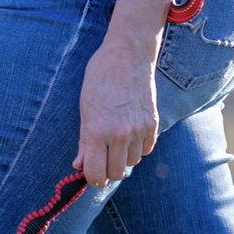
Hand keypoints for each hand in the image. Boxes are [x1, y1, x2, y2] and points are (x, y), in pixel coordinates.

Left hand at [72, 35, 160, 187]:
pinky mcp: (153, 123)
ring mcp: (139, 129)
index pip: (96, 174)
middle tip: (103, 158)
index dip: (92, 178)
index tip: (91, 173)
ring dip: (123, 157)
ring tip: (116, 140)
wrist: (128, 55)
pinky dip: (138, 148)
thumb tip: (80, 165)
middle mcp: (120, 134)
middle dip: (107, 170)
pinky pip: (146, 151)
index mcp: (98, 132)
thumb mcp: (85, 110)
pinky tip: (130, 134)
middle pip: (116, 174)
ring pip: (132, 163)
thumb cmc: (100, 79)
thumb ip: (84, 141)